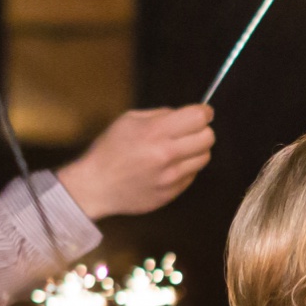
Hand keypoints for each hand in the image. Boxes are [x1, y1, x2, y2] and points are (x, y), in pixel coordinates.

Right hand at [56, 105, 215, 219]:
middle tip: (190, 131)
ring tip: (177, 150)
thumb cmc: (110, 150)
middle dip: (202, 130)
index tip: (203, 112)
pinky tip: (167, 167)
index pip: (198, 118)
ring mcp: (171, 177)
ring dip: (195, 150)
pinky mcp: (172, 193)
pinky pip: (192, 175)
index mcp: (154, 132)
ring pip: (204, 157)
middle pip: (208, 137)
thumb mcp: (129, 120)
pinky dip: (185, 168)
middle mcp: (166, 155)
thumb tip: (187, 115)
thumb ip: (161, 115)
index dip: (204, 112)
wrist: (96, 186)